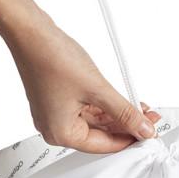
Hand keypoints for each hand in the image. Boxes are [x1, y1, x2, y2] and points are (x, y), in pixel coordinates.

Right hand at [9, 12, 160, 153]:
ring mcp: (56, 114)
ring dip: (118, 115)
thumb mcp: (97, 89)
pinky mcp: (59, 99)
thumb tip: (143, 128)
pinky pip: (87, 109)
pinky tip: (123, 100)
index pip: (103, 145)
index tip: (148, 134)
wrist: (30, 31)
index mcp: (60, 134)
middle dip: (126, 126)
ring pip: (96, 121)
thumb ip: (124, 112)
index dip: (129, 139)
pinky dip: (106, 106)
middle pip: (100, 135)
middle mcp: (55, 128)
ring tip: (140, 108)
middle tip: (149, 120)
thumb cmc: (51, 58)